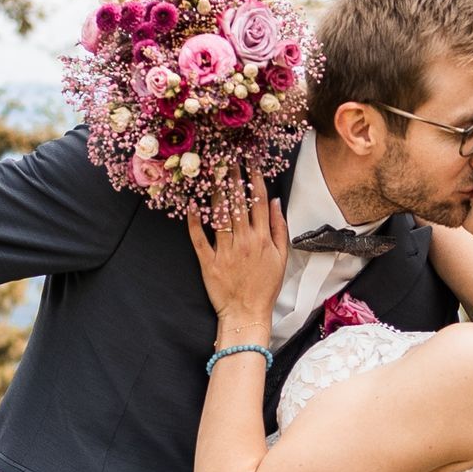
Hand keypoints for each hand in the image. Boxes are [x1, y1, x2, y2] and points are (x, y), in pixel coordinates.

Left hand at [187, 172, 287, 335]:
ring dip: (214, 191)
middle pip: (237, 203)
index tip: (249, 161)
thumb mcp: (282, 257)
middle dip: (232, 177)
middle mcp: (243, 241)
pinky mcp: (208, 262)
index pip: (258, 201)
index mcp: (262, 238)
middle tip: (227, 158)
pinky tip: (190, 204)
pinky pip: (199, 238)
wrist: (247, 313)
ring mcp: (224, 251)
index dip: (253, 178)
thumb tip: (275, 201)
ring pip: (219, 215)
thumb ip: (279, 227)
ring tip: (211, 171)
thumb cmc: (265, 286)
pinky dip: (194, 222)